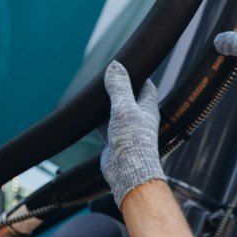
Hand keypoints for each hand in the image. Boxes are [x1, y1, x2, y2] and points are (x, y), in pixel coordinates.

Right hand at [100, 61, 164, 206]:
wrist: (128, 171)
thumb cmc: (133, 140)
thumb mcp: (124, 107)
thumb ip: (119, 87)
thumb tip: (115, 66)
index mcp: (148, 108)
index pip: (147, 86)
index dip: (139, 75)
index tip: (129, 65)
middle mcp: (139, 118)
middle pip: (130, 97)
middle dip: (120, 87)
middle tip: (107, 76)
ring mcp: (127, 129)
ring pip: (116, 111)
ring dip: (108, 104)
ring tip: (96, 92)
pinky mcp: (115, 140)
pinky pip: (106, 125)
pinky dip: (98, 119)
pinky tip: (89, 115)